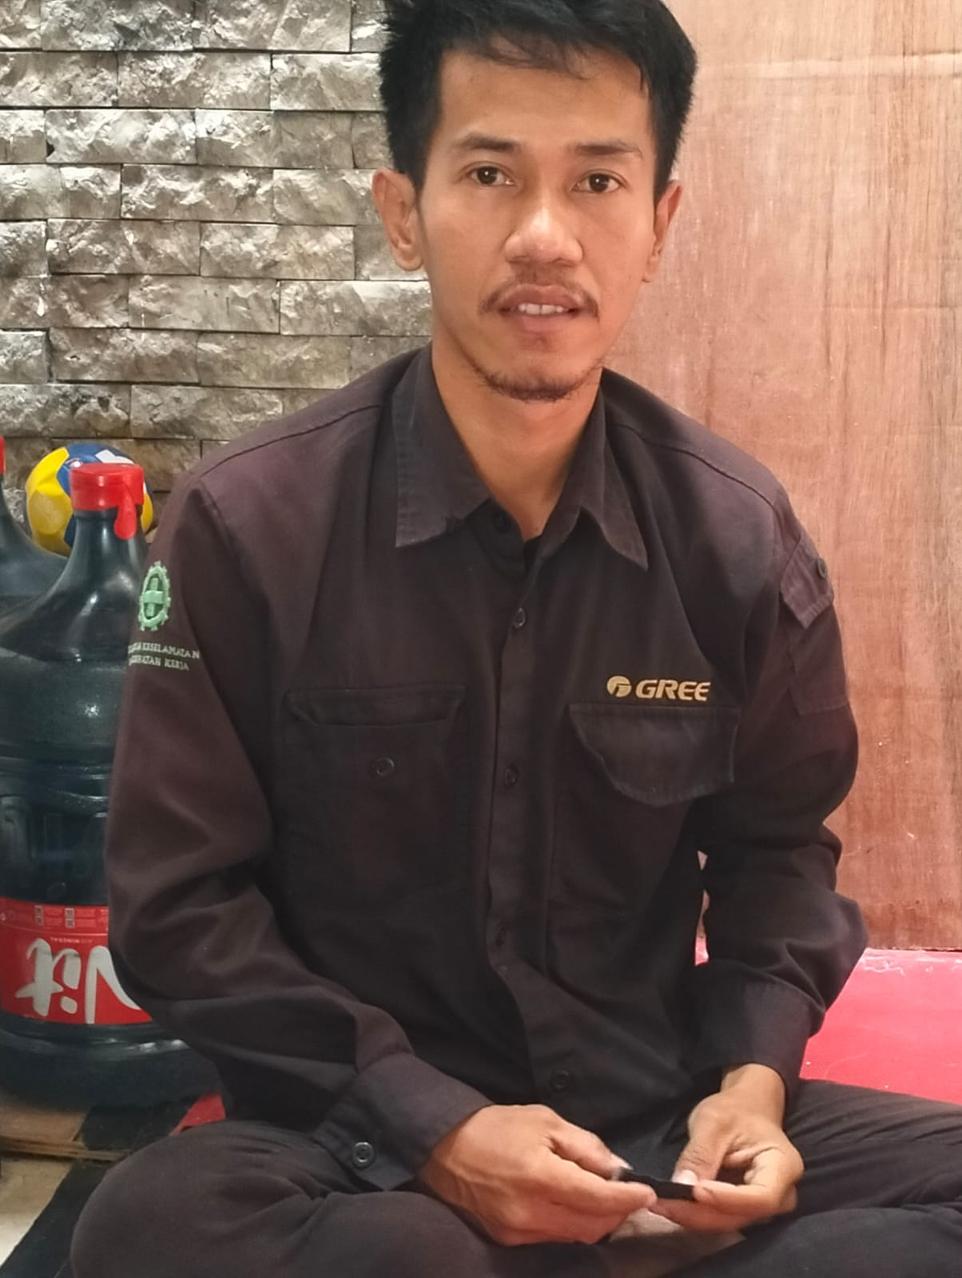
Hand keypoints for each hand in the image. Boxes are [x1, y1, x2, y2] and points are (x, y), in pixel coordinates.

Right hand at [418, 1103, 656, 1245]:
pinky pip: (553, 1237)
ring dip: (596, 1220)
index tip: (648, 1192)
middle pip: (592, 1225)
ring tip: (601, 1197)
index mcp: (539, 1176)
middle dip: (616, 1211)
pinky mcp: (508, 1240)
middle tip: (627, 1193)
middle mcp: (530, 1212)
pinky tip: (572, 1205)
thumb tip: (617, 1167)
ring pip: (575, 1236)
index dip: (627, 1198)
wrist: (444, 1148)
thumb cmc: (496, 1126)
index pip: (597, 1198)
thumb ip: (584, 1145)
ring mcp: (518, 1231)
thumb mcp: (544, 1120)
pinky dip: (570, 1224)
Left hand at [650, 1064, 802, 1233]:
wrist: (746, 1108)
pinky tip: (672, 1205)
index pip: (761, 1197)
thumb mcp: (714, 1121)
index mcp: (783, 1166)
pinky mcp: (746, 1209)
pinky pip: (722, 1217)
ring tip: (662, 1204)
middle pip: (743, 1215)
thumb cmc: (735, 1109)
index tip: (694, 1191)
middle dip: (702, 1213)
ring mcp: (764, 1206)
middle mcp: (782, 1194)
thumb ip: (700, 1153)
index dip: (727, 1199)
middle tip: (663, 1204)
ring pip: (730, 1221)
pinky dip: (696, 1214)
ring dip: (695, 1217)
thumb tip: (682, 1186)